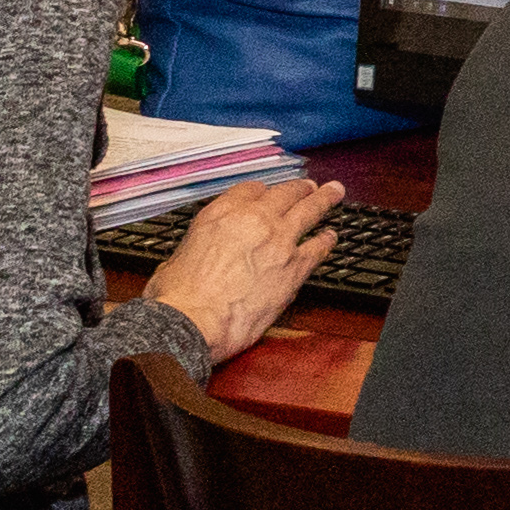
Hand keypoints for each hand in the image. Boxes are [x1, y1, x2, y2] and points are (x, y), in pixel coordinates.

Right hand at [141, 175, 348, 362]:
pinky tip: (331, 237)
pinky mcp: (295, 266)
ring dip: (323, 200)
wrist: (194, 322)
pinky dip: (326, 240)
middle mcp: (253, 220)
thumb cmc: (178, 298)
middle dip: (299, 188)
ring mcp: (279, 240)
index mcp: (221, 214)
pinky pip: (318, 247)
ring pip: (309, 210)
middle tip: (309, 186)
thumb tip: (200, 255)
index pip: (251, 190)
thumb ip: (198, 247)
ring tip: (333, 193)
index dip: (263, 191)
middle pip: (285, 193)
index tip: (269, 193)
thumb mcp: (177, 257)